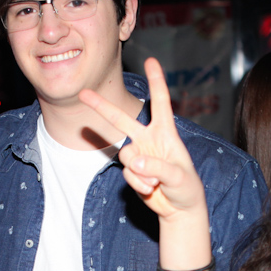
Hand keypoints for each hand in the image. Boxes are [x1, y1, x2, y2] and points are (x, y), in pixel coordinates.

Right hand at [80, 57, 205, 220]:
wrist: (179, 209)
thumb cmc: (187, 187)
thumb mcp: (178, 177)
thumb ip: (158, 167)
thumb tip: (135, 162)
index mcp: (166, 133)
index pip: (161, 103)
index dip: (156, 81)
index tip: (151, 61)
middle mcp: (149, 140)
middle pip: (122, 119)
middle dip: (101, 107)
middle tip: (83, 93)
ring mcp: (138, 156)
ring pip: (125, 156)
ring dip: (139, 172)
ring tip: (156, 183)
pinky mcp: (132, 172)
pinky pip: (127, 174)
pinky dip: (138, 184)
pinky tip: (151, 189)